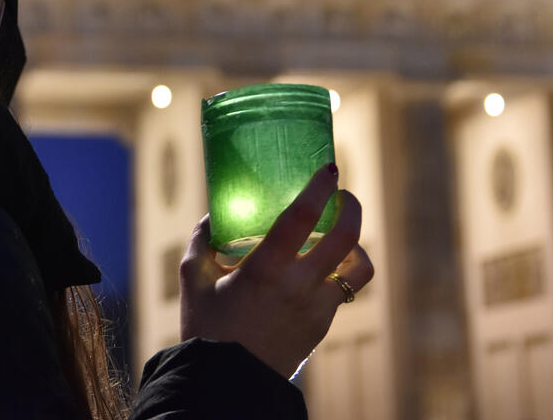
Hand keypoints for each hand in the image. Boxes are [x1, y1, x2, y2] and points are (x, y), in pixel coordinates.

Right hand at [179, 163, 373, 377]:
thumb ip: (202, 242)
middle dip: (351, 207)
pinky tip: (324, 266)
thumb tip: (213, 217)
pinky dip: (342, 272)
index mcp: (266, 269)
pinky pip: (346, 291)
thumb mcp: (193, 279)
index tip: (329, 169)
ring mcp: (317, 307)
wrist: (229, 383)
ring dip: (356, 243)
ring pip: (359, 267)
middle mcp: (299, 285)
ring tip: (342, 233)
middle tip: (342, 194)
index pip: (302, 217)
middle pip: (347, 236)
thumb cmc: (207, 329)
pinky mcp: (324, 325)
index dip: (319, 188)